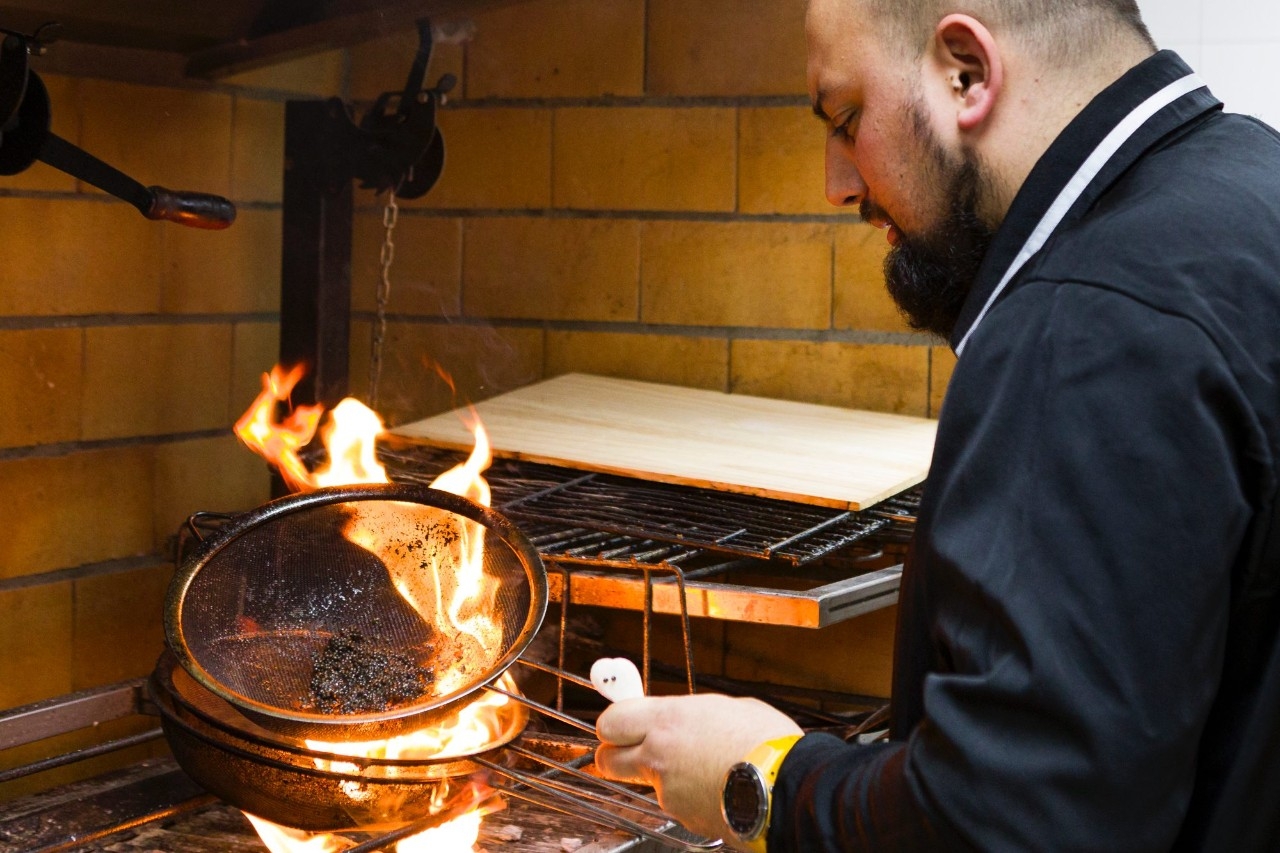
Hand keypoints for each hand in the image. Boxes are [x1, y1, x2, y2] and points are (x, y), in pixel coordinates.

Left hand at [594, 693, 802, 845]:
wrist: (787, 786)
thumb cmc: (765, 741)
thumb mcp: (725, 707)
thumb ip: (690, 713)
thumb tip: (680, 715)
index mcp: (667, 720)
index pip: (610, 721)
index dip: (614, 723)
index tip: (622, 722)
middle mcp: (658, 756)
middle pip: (608, 760)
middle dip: (616, 755)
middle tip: (634, 748)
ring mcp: (668, 792)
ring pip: (647, 783)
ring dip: (664, 776)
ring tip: (702, 767)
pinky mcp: (684, 818)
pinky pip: (677, 802)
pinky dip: (690, 795)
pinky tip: (716, 785)